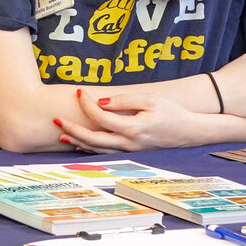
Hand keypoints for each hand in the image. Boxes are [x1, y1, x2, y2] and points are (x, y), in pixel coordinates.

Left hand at [55, 87, 197, 152]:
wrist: (190, 132)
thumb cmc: (172, 112)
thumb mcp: (150, 100)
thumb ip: (124, 100)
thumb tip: (100, 103)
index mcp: (133, 128)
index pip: (100, 117)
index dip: (86, 104)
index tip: (79, 91)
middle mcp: (129, 143)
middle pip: (92, 138)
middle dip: (72, 128)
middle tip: (56, 118)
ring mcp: (130, 151)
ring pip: (97, 149)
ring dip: (78, 141)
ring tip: (61, 133)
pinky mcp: (131, 153)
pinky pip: (106, 153)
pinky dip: (91, 149)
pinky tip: (79, 145)